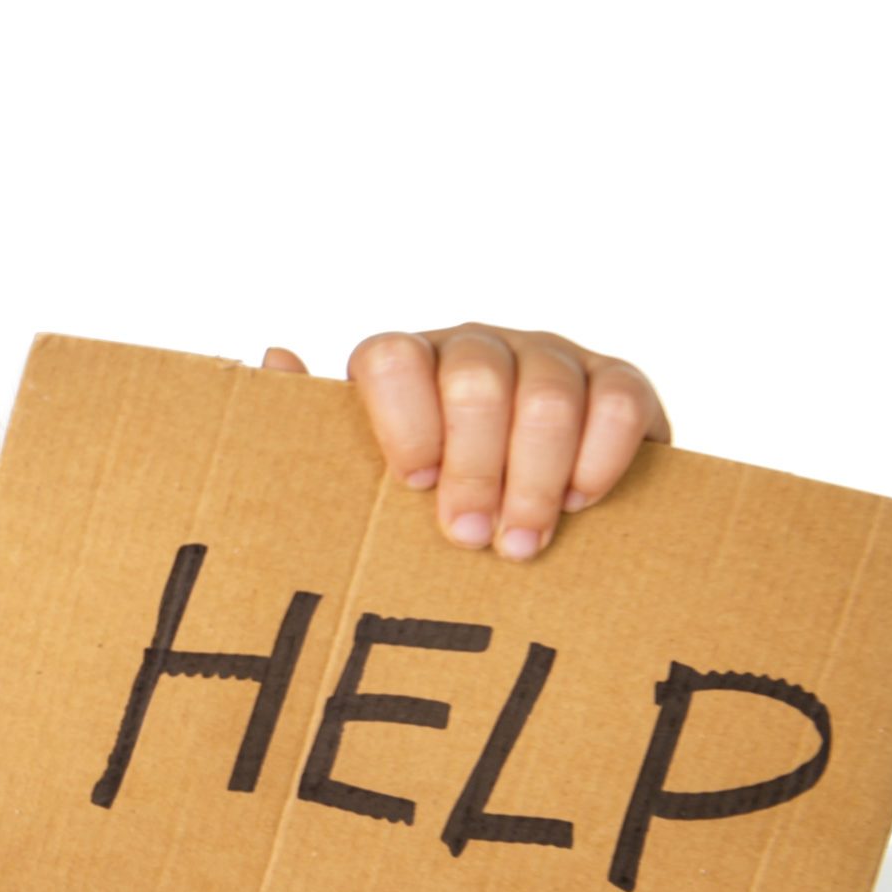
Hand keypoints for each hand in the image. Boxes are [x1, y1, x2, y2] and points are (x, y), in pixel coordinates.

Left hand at [261, 326, 669, 560]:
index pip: (391, 358)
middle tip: (470, 541)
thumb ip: (313, 427)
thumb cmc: (428, 498)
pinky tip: (581, 502)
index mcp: (404, 363)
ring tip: (521, 545)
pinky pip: (616, 401)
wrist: (532, 509)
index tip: (414, 487)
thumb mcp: (364, 473)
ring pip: (546, 394)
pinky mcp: (616, 380)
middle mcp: (474, 346)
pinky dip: (599, 456)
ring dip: (534, 478)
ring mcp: (548, 355)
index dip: (403, 421)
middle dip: (475, 467)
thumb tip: (275, 356)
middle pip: (473, 379)